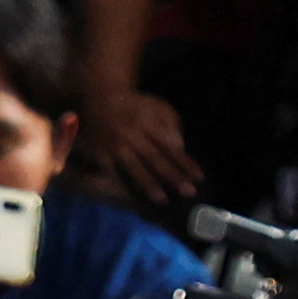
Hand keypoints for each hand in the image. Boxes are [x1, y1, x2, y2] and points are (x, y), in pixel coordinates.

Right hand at [94, 83, 204, 205]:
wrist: (98, 98)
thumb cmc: (135, 106)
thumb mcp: (157, 106)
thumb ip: (171, 125)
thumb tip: (180, 146)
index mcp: (148, 122)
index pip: (170, 145)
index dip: (185, 162)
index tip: (199, 178)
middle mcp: (132, 134)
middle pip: (155, 158)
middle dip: (172, 176)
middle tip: (189, 192)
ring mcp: (115, 145)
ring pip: (134, 167)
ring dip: (149, 184)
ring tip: (162, 200)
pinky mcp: (100, 154)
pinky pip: (114, 172)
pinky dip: (124, 185)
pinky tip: (133, 198)